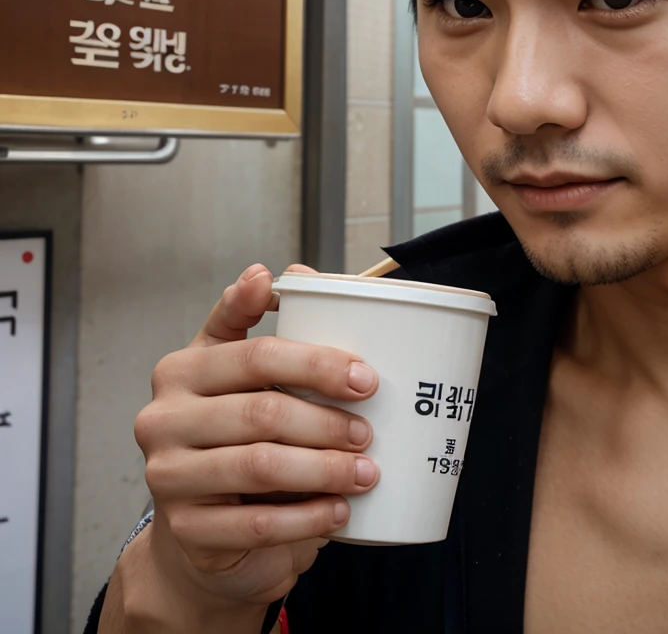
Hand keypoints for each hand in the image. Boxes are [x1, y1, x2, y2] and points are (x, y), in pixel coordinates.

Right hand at [132, 263, 379, 609]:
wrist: (202, 523)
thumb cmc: (234, 431)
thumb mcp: (240, 371)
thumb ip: (261, 319)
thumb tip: (295, 272)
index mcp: (182, 368)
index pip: (257, 355)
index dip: (316, 363)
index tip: (367, 376)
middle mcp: (163, 418)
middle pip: (262, 412)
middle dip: (327, 421)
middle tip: (369, 432)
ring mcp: (167, 477)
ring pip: (260, 467)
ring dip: (325, 470)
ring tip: (366, 472)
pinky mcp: (186, 530)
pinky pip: (255, 525)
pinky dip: (306, 519)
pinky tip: (339, 512)